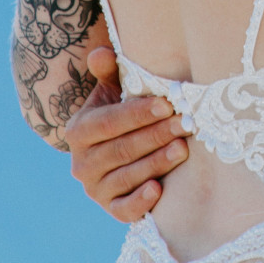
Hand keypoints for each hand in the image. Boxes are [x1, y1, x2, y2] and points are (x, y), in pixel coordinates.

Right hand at [65, 47, 191, 221]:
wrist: (114, 154)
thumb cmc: (120, 115)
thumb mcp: (112, 92)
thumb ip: (108, 72)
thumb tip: (101, 52)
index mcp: (79, 131)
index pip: (109, 122)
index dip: (138, 113)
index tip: (166, 104)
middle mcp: (82, 163)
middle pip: (121, 149)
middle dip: (155, 135)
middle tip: (184, 124)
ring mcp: (95, 189)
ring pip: (126, 177)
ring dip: (155, 163)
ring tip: (182, 149)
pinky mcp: (110, 209)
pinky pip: (124, 209)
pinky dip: (140, 201)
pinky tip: (159, 190)